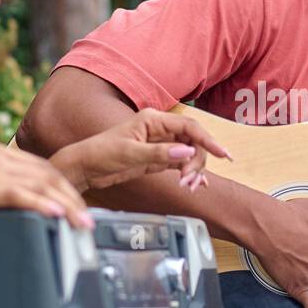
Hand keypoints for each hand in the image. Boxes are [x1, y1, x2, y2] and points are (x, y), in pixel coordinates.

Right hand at [0, 142, 92, 226]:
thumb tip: (8, 199)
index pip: (42, 167)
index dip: (64, 186)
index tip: (77, 205)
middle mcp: (0, 157)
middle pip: (50, 175)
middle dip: (74, 198)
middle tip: (88, 219)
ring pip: (43, 185)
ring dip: (68, 206)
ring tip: (82, 224)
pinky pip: (22, 194)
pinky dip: (43, 204)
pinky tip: (57, 214)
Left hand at [50, 107, 232, 192]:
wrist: (85, 167)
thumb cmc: (101, 153)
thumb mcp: (129, 153)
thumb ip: (158, 153)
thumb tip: (186, 152)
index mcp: (153, 119)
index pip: (189, 126)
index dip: (208, 139)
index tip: (223, 154)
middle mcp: (160, 129)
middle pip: (193, 141)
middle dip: (197, 161)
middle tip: (189, 181)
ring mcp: (160, 144)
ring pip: (189, 154)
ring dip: (193, 170)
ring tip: (187, 187)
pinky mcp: (157, 158)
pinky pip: (181, 164)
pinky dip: (188, 174)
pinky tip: (194, 184)